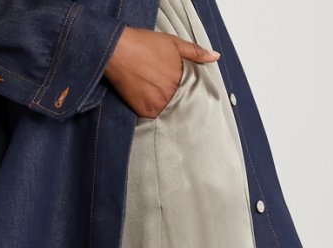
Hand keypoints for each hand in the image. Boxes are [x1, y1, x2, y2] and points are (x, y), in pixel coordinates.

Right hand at [104, 26, 219, 117]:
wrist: (118, 51)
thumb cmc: (143, 44)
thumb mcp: (173, 43)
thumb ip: (195, 52)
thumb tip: (215, 57)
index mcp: (181, 78)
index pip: (194, 94)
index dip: (193, 96)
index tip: (194, 99)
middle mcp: (172, 94)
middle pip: (183, 106)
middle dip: (183, 106)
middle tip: (181, 107)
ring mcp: (158, 104)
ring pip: (171, 114)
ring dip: (171, 112)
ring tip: (169, 109)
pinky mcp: (145, 111)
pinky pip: (156, 119)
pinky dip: (157, 115)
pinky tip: (156, 109)